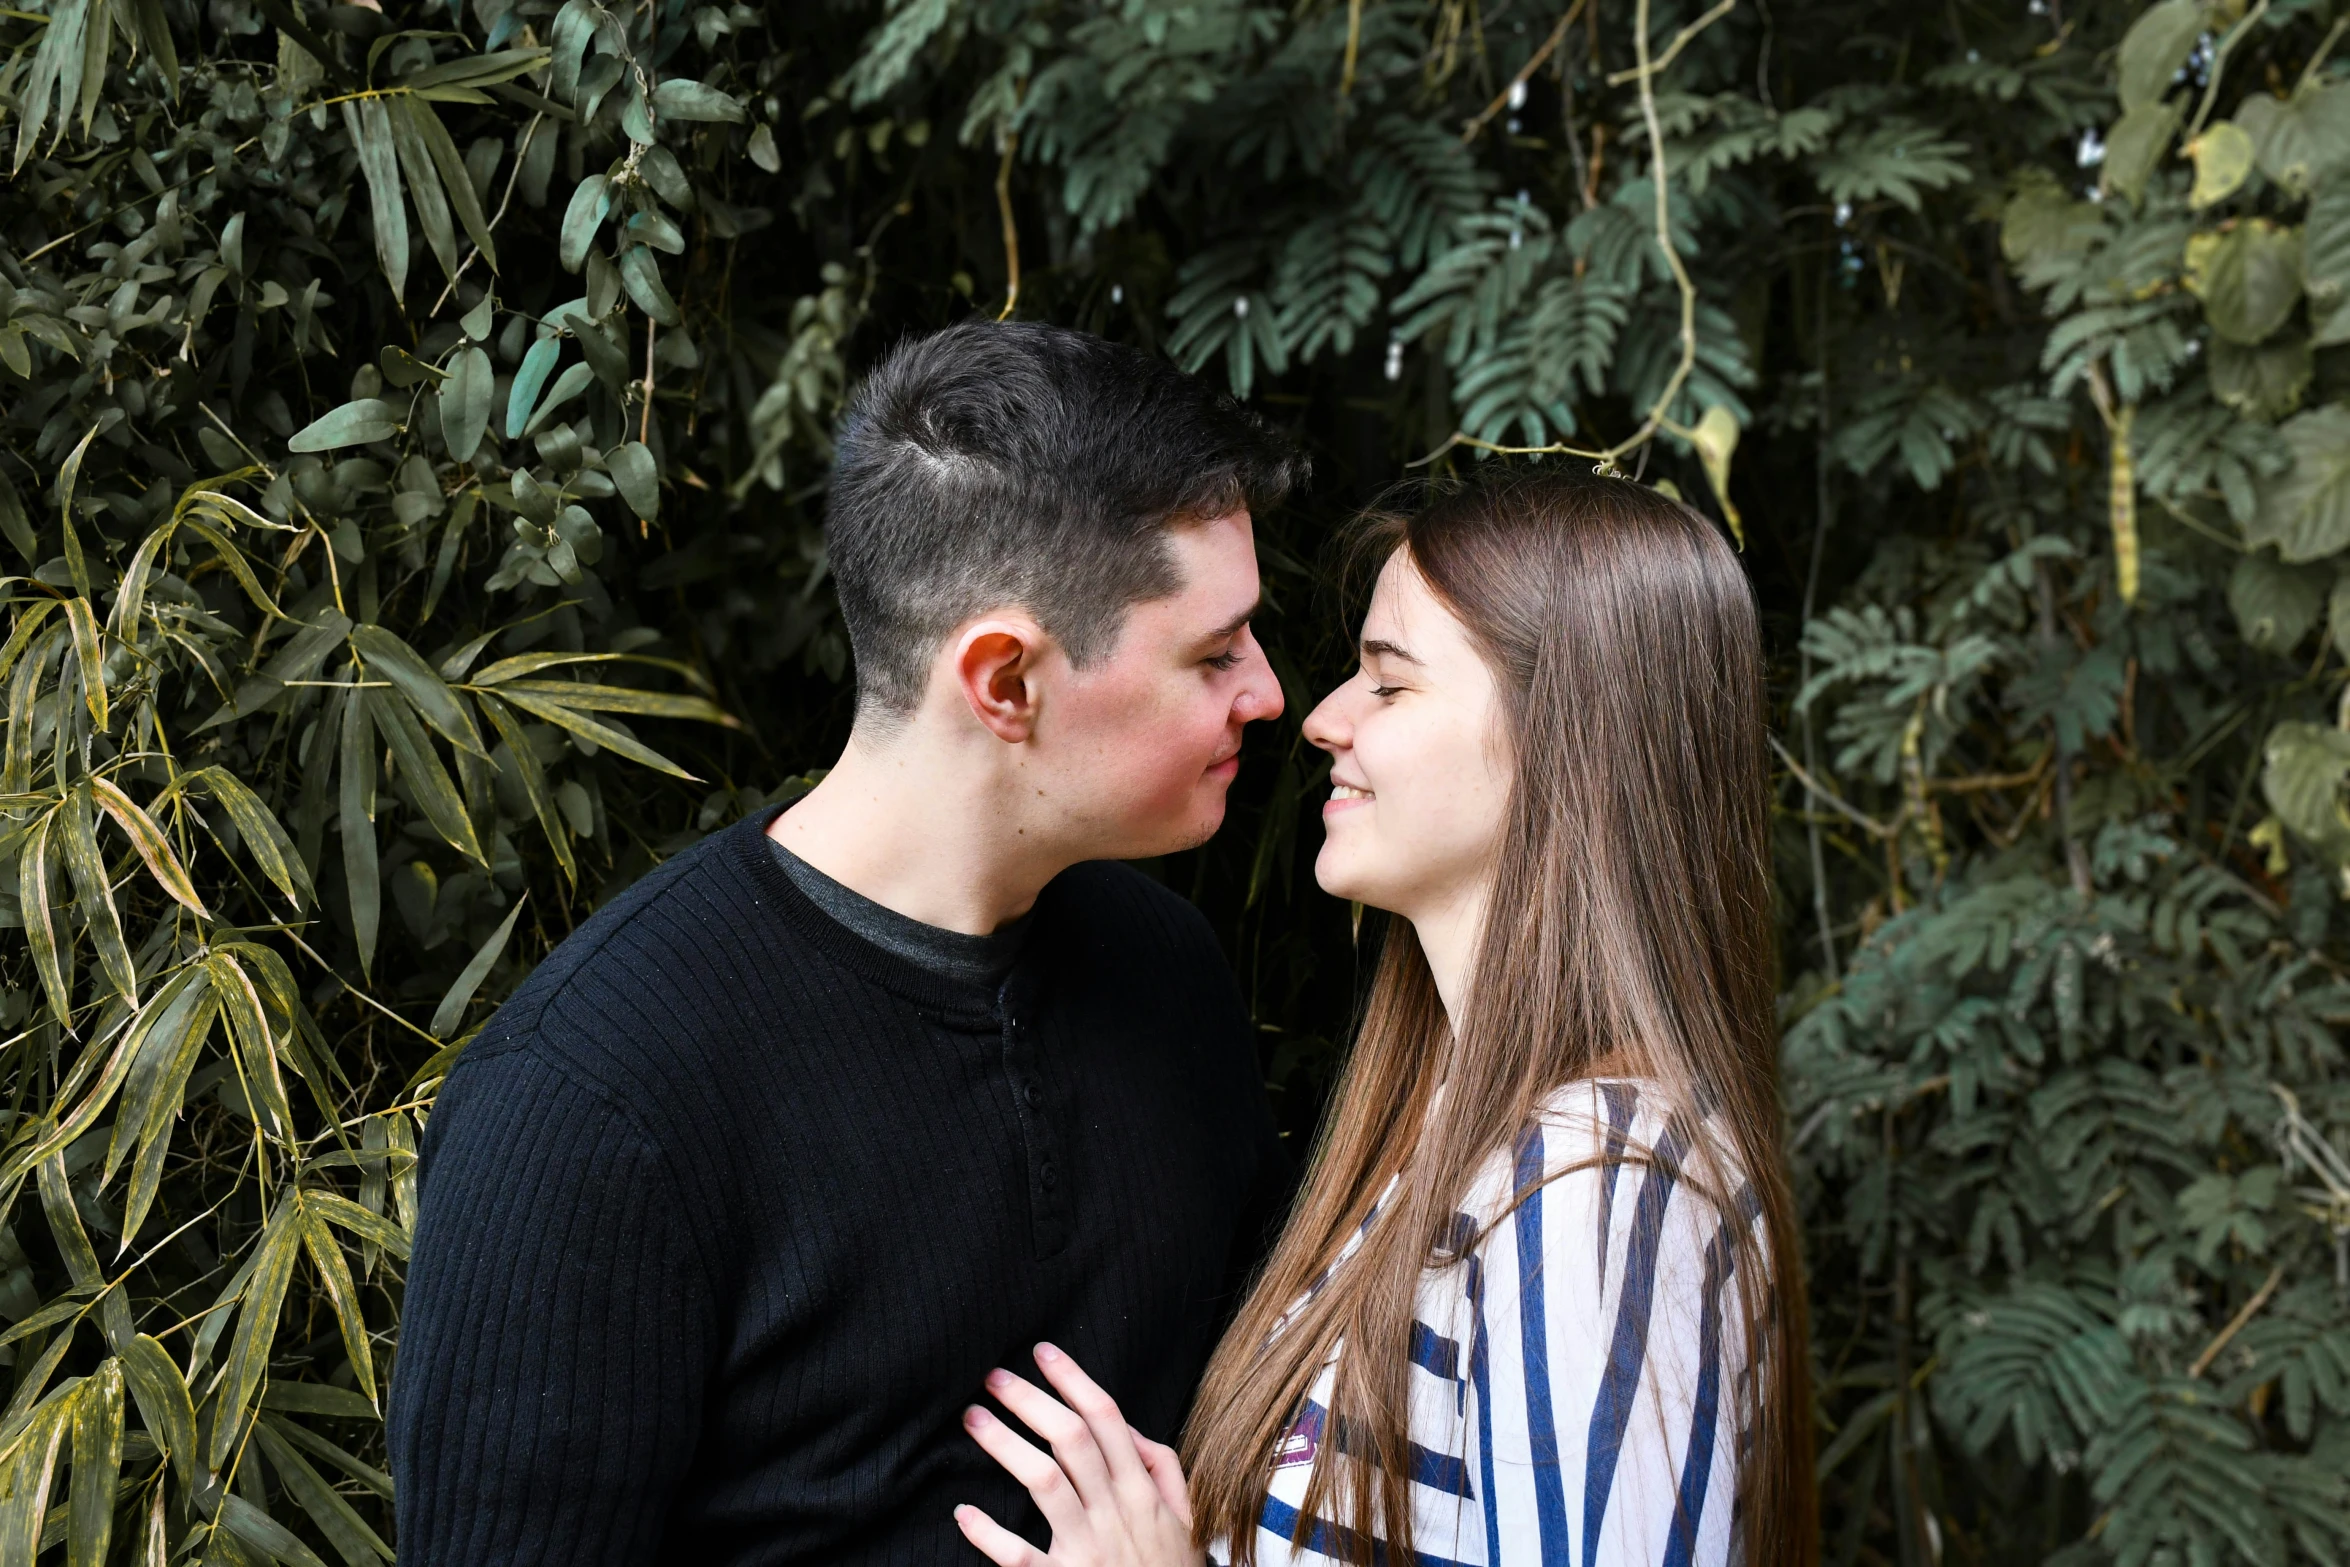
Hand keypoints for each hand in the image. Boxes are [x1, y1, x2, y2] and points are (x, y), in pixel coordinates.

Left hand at [955, 1342, 1201, 1566]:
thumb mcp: (1186, 1517)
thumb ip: (1161, 1467)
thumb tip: (1123, 1427)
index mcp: (1141, 1490)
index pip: (1107, 1419)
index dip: (1073, 1380)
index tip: (1042, 1352)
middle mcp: (1114, 1512)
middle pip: (1071, 1439)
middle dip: (1030, 1400)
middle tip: (993, 1376)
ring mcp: (1088, 1549)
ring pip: (1045, 1482)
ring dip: (1005, 1445)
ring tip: (973, 1420)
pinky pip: (1021, 1558)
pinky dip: (990, 1535)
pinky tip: (964, 1514)